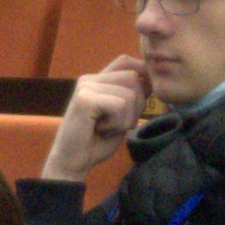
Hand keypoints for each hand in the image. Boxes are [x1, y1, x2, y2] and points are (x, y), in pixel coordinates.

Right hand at [46, 58, 148, 177]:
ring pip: (129, 94)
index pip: (126, 62)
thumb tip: (152, 80)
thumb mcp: (121, 116)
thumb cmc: (97, 141)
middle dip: (137, 105)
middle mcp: (90, 79)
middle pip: (133, 78)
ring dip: (126, 118)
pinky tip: (101, 130)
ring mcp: (86, 87)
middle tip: (119, 124)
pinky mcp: (84, 99)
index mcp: (97, 80)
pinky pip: (119, 105)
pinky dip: (117, 124)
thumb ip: (132, 96)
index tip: (141, 100)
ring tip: (107, 128)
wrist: (72, 163)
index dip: (141, 75)